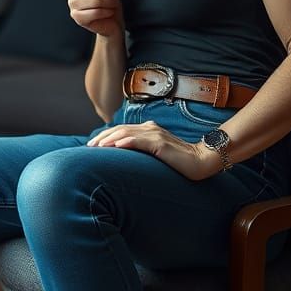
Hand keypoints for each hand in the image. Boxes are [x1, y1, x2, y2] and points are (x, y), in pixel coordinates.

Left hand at [86, 119, 221, 180]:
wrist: (201, 161)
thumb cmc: (180, 161)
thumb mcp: (157, 154)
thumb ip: (144, 151)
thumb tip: (125, 158)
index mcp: (149, 130)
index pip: (122, 130)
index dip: (106, 135)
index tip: (92, 145)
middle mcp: (151, 129)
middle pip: (121, 130)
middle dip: (103, 137)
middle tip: (89, 146)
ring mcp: (156, 135)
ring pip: (127, 134)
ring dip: (110, 139)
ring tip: (97, 146)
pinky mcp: (161, 144)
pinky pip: (141, 141)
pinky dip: (127, 142)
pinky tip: (117, 146)